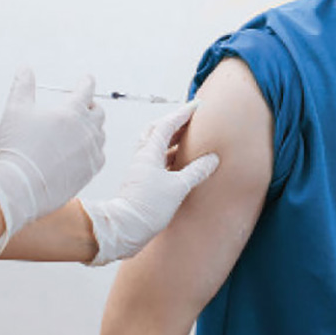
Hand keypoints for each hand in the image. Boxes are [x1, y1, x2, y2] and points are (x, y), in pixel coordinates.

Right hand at [0, 68, 106, 256]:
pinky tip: (84, 151)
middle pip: (98, 112)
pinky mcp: (90, 172)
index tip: (87, 78)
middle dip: (91, 106)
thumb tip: (25, 68)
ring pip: (100, 134)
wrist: (18, 188)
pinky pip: (99, 156)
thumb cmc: (15, 149)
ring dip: (93, 128)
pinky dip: (93, 150)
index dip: (86, 82)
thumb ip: (23, 86)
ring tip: (83, 128)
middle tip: (83, 105)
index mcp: (71, 112)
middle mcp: (86, 131)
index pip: (86, 90)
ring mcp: (90, 152)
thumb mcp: (15, 111)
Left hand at [83, 100, 218, 264]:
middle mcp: (143, 157)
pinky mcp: (141, 182)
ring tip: (188, 139)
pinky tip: (180, 163)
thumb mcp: (178, 187)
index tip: (197, 105)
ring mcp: (140, 169)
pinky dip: (169, 156)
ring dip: (171, 139)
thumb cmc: (147, 207)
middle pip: (157, 131)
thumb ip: (196, 171)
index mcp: (149, 152)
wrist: (123, 229)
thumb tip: (212, 159)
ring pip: (156, 146)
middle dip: (175, 122)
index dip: (183, 113)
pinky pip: (156, 161)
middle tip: (191, 120)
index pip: (167, 124)